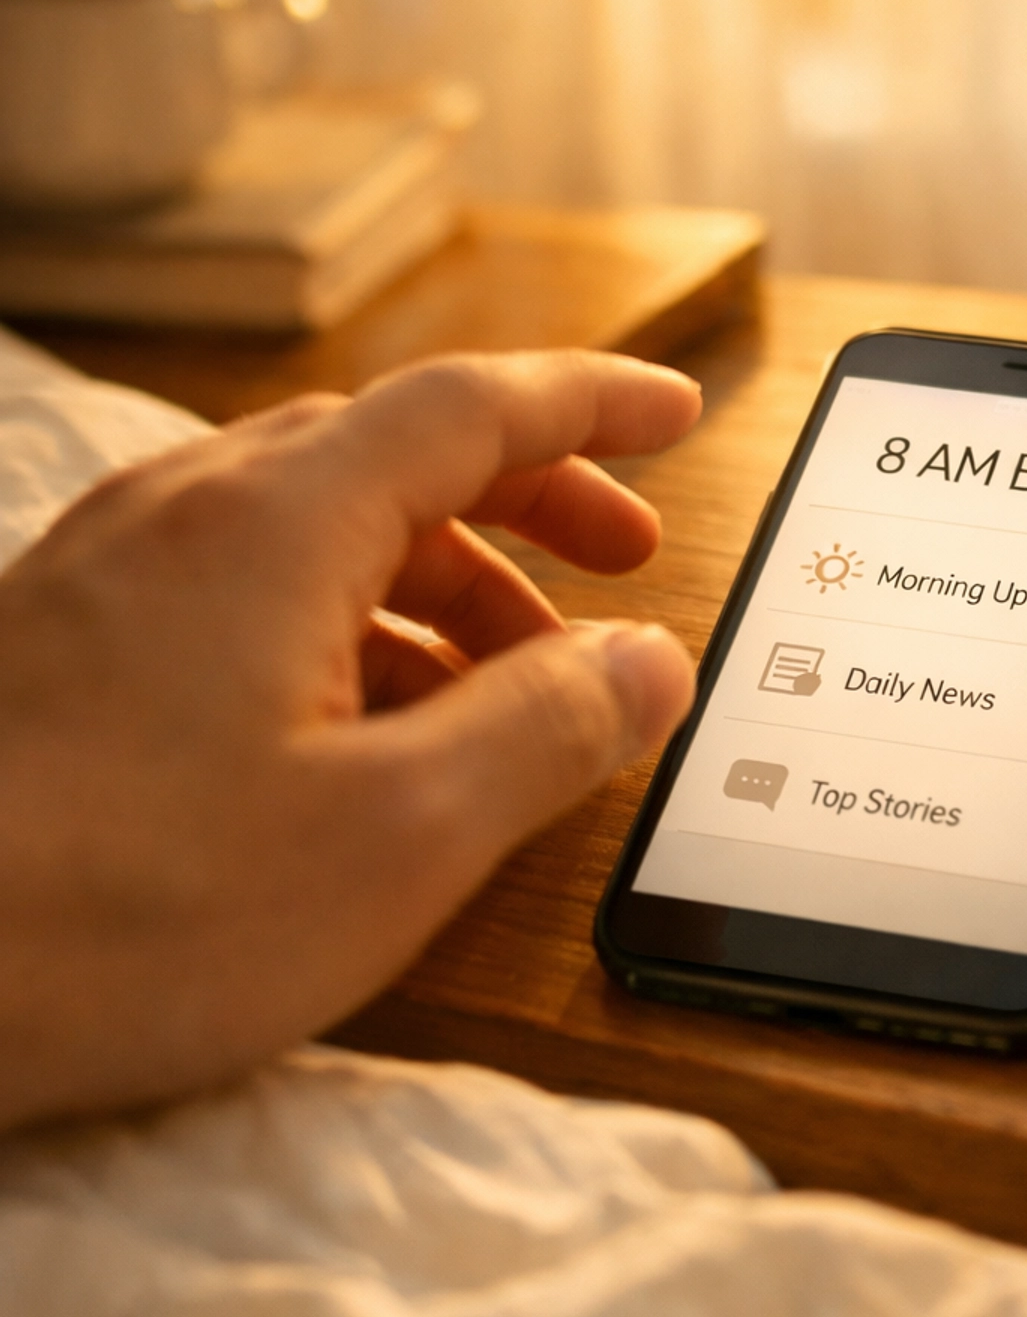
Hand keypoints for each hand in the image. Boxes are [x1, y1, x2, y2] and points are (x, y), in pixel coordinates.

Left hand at [0, 351, 700, 1131]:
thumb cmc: (117, 911)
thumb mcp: (392, 836)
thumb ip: (543, 731)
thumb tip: (646, 664)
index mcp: (276, 521)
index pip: (472, 407)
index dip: (591, 405)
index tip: (676, 416)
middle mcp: (185, 511)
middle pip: (394, 453)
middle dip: (526, 501)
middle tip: (620, 561)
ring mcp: (107, 570)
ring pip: (313, 525)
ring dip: (435, 579)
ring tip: (507, 685)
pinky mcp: (61, 643)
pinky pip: (236, 587)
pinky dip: (340, 624)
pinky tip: (359, 732)